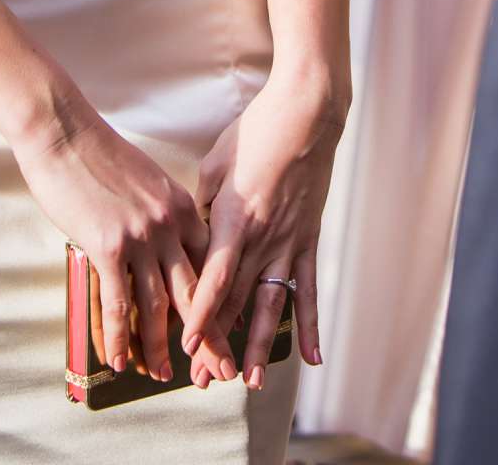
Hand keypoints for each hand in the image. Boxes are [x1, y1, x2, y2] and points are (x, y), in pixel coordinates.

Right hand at [13, 87, 237, 384]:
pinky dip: (119, 337)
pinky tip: (119, 360)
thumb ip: (160, 212)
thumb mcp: (146, 180)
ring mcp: (141, 237)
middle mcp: (168, 224)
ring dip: (160, 347)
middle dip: (210, 338)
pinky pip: (118, 303)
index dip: (220, 303)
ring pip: (158, 306)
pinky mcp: (109, 246)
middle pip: (195, 292)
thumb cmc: (97, 153)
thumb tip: (162, 245)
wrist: (64, 131)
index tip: (230, 330)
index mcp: (180, 206)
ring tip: (161, 376)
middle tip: (220, 372)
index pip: (209, 265)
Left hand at [180, 70, 343, 389]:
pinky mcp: (308, 240)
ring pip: (271, 305)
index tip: (186, 346)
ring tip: (250, 381)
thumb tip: (193, 234)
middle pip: (237, 302)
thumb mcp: (215, 165)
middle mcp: (262, 240)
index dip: (200, 316)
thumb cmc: (255, 132)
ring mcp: (288, 243)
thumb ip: (203, 206)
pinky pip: (308, 290)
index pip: (213, 281)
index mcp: (233, 220)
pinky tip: (312, 358)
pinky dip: (310, 325)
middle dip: (220, 342)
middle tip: (205, 378)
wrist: (306, 115)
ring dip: (259, 345)